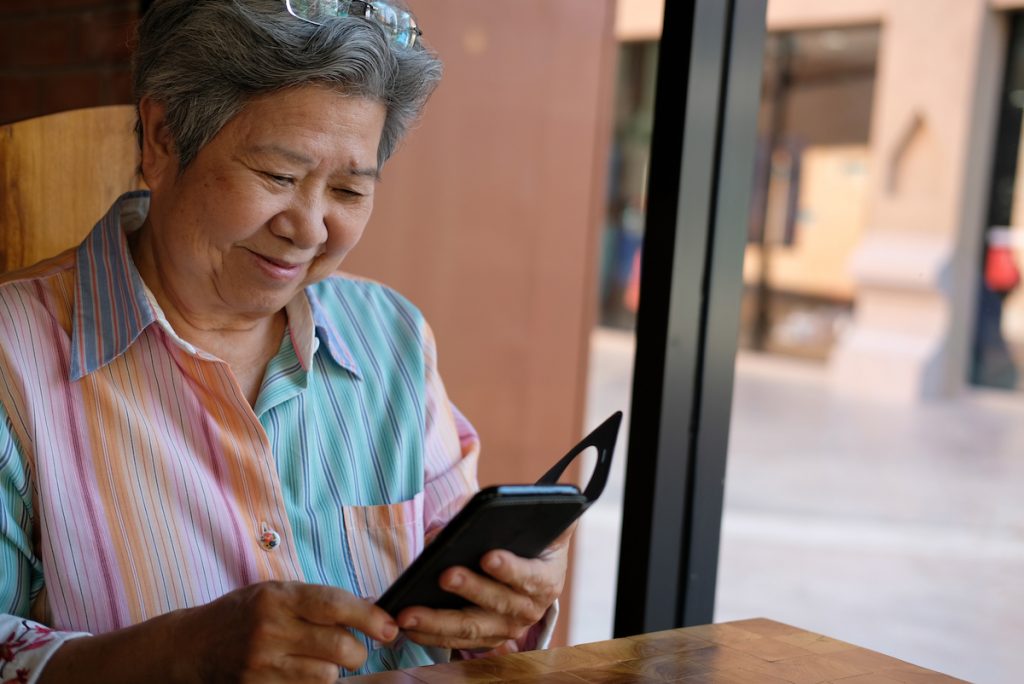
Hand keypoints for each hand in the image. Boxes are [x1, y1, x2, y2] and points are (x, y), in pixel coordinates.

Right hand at [175, 581, 398, 681]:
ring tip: (319, 659)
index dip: (369, 617)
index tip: (389, 627)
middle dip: (357, 651)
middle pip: (339, 648)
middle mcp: (270, 631)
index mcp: (277, 598)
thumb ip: (320, 600)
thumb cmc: (241, 614)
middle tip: (355, 648)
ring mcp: (263, 665)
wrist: (190, 647)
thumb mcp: (276, 593)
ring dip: (334, 671)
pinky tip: (301, 672)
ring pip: (327, 676)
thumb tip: (371, 606)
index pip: (335, 605)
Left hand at [396, 524, 574, 650]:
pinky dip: (431, 635)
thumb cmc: (529, 540)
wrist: (537, 569)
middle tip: (444, 576)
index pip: (530, 575)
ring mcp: (506, 629)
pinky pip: (456, 642)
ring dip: (439, 622)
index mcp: (546, 579)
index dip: (510, 568)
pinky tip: (407, 625)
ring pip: (472, 629)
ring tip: (409, 613)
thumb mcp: (533, 520)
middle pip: (497, 603)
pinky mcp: (485, 640)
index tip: (487, 557)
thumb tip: (467, 518)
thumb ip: (514, 511)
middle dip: (469, 589)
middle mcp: (530, 610)